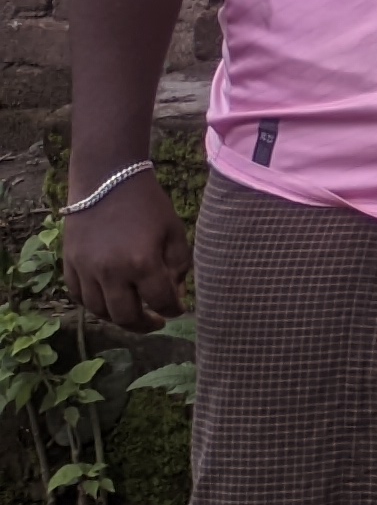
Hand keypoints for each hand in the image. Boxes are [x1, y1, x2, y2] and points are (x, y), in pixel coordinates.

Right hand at [61, 173, 189, 333]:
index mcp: (142, 263)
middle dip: (145, 325)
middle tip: (156, 322)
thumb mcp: (174, 231)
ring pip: (99, 311)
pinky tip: (109, 301)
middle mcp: (111, 272)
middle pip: (126, 316)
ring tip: (133, 314)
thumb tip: (175, 294)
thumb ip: (179, 265)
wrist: (106, 179)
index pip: (161, 302)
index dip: (174, 310)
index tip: (178, 310)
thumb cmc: (147, 203)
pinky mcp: (69, 264)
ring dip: (118, 318)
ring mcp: (86, 270)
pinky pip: (79, 296)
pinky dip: (94, 305)